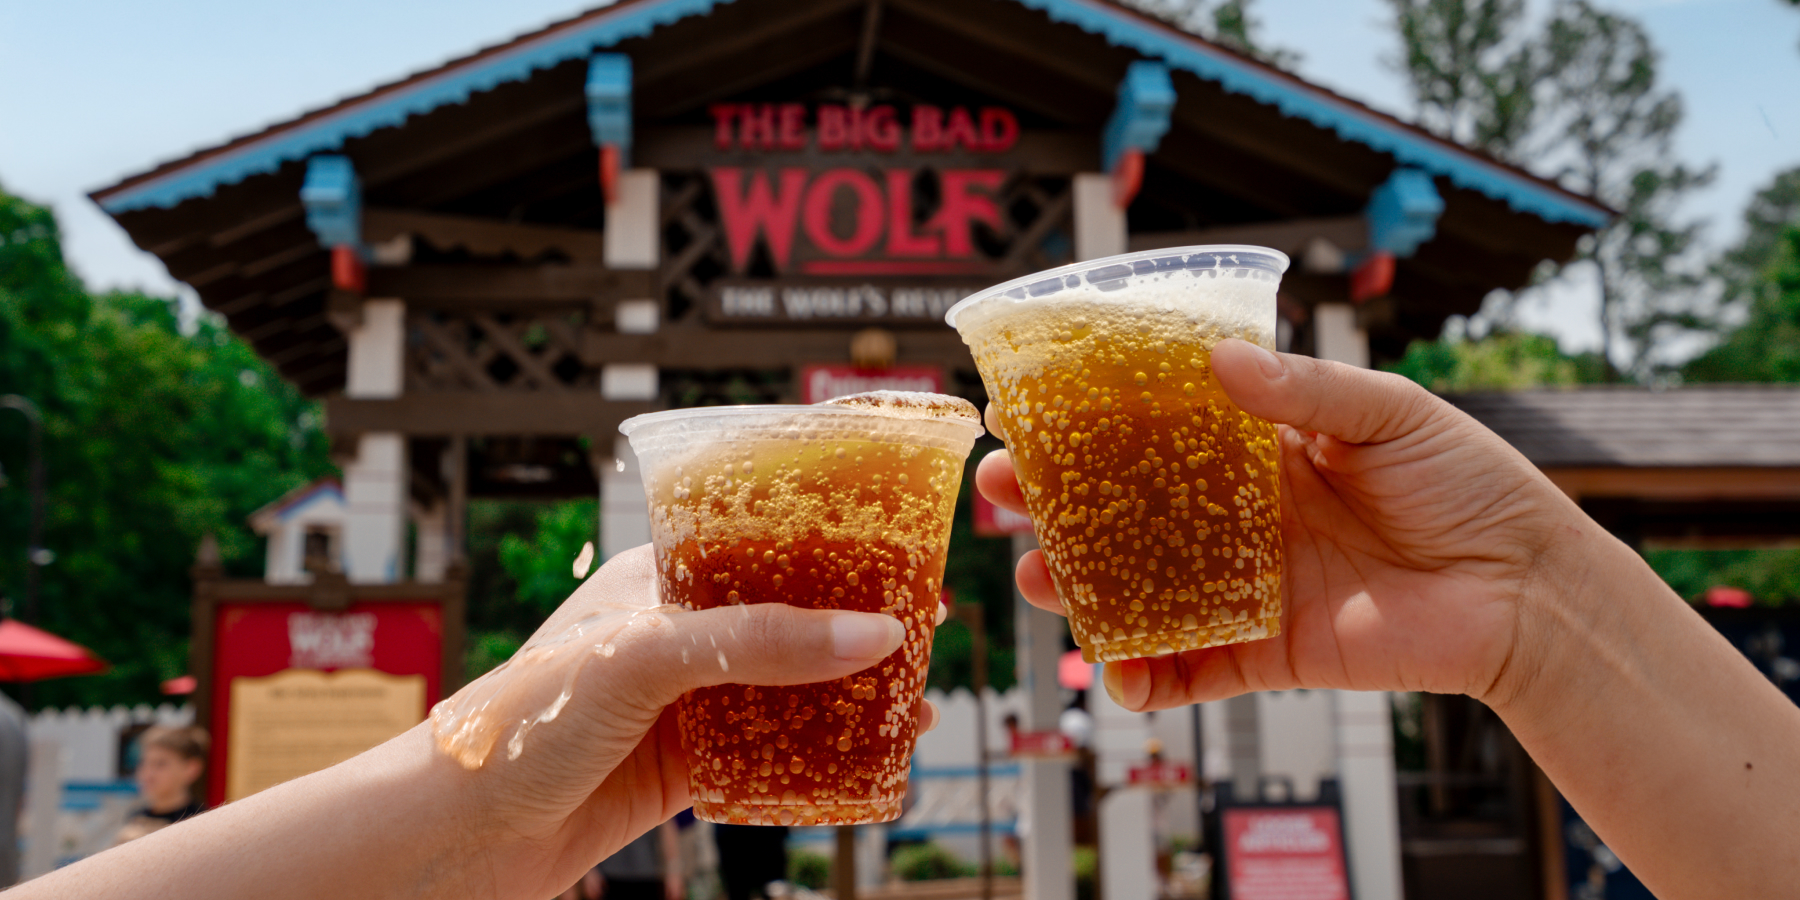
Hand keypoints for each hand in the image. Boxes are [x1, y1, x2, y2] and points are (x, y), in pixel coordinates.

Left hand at [440, 545, 938, 899]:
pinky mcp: (688, 766)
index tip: (899, 555)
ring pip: (787, 689)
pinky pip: (772, 753)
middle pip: (788, 619)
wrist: (463, 832)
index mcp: (659, 577)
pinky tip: (866, 757)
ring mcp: (685, 702)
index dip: (833, 548)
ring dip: (849, 696)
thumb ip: (759, 642)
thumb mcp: (649, 655)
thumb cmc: (526, 718)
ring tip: (915, 703)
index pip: (761, 544)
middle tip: (925, 632)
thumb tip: (871, 635)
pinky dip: (821, 754)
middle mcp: (677, 634)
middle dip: (856, 627)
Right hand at [978, 339, 1603, 712]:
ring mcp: (1244, 584)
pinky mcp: (1264, 651)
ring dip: (1077, 587)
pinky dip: (1143, 677)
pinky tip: (1113, 671)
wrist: (1527, 591)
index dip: (1086, 420)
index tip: (1023, 408)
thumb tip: (1219, 361)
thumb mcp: (1391, 412)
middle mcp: (1238, 515)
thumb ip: (1305, 389)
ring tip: (1037, 577)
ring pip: (1136, 587)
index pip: (1152, 428)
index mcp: (1259, 448)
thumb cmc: (1471, 486)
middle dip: (1053, 504)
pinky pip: (1187, 669)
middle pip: (1122, 509)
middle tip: (1000, 492)